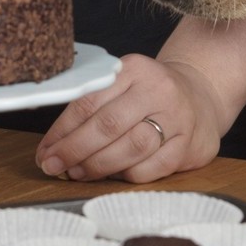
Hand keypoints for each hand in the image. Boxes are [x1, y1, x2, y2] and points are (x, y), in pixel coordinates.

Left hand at [33, 53, 224, 183]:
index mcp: (134, 69)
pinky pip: (151, 168)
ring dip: (98, 166)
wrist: (201, 96)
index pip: (89, 101)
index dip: (62, 130)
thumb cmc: (149, 94)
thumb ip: (94, 103)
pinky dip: (126, 175)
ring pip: (131, 148)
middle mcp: (158, 90)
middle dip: (74, 150)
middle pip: (108, 125)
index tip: (45, 150)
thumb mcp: (124, 83)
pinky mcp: (190, 145)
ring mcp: (178, 118)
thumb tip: (53, 143)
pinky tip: (112, 175)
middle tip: (53, 166)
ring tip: (77, 173)